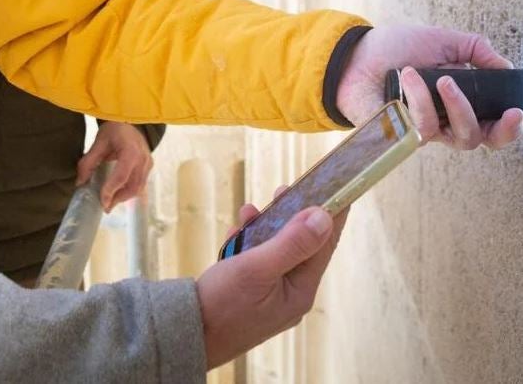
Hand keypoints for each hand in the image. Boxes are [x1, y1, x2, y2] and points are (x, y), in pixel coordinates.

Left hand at [77, 122, 153, 211]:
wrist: (130, 121)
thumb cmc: (115, 129)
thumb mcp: (99, 142)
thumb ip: (88, 162)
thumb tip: (80, 182)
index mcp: (131, 151)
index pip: (121, 176)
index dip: (111, 190)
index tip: (102, 201)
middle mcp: (143, 159)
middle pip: (133, 186)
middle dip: (118, 198)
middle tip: (105, 206)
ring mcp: (148, 163)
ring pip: (138, 188)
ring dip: (124, 197)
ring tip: (110, 202)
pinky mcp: (148, 167)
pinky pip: (140, 184)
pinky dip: (129, 191)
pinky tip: (118, 194)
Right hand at [197, 196, 347, 368]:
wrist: (185, 336)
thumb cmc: (220, 306)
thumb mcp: (256, 268)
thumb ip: (291, 243)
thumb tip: (323, 218)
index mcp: (300, 291)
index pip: (324, 245)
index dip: (332, 214)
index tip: (337, 186)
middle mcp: (290, 295)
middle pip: (301, 246)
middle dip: (292, 216)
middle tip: (284, 190)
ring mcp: (271, 295)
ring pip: (276, 250)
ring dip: (265, 228)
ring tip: (248, 211)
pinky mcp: (252, 294)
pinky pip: (258, 261)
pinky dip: (248, 244)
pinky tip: (235, 234)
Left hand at [335, 25, 522, 149]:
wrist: (355, 54)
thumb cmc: (396, 48)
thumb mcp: (443, 40)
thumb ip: (477, 51)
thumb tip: (508, 69)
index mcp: (460, 99)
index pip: (495, 122)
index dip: (515, 125)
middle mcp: (446, 120)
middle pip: (484, 140)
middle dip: (506, 132)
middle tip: (513, 114)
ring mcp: (425, 130)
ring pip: (461, 137)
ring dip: (459, 106)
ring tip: (442, 78)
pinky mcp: (404, 136)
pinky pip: (425, 127)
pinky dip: (421, 99)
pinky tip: (409, 76)